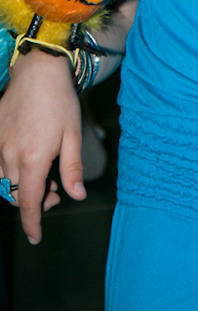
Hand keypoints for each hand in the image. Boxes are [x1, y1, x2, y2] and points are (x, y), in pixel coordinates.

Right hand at [0, 50, 85, 242]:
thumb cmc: (60, 102)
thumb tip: (76, 197)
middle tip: (53, 191)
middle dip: (31, 202)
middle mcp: (9, 155)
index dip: (32, 224)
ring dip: (20, 187)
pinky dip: (9, 171)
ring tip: (42, 174)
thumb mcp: (73, 135)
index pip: (27, 203)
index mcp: (33, 159)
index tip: (36, 238)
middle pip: (14, 196)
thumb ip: (72, 168)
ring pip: (3, 181)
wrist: (38, 71)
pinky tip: (27, 159)